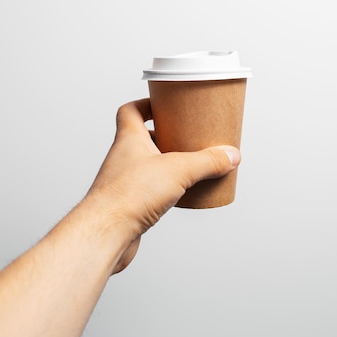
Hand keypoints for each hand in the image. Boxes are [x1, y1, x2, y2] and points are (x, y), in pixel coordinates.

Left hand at [86, 98, 240, 272]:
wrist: (105, 232)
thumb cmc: (127, 195)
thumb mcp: (178, 170)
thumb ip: (207, 161)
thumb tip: (230, 155)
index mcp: (129, 139)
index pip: (130, 111)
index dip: (146, 104)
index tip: (165, 104)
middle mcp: (123, 158)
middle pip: (143, 138)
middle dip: (166, 136)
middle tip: (187, 136)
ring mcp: (124, 181)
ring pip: (148, 165)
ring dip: (167, 164)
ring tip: (191, 166)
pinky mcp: (129, 204)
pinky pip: (150, 189)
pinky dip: (166, 189)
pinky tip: (182, 194)